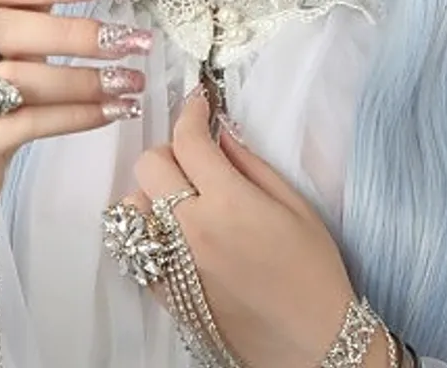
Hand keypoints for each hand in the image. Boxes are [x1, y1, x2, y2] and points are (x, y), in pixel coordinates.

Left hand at [122, 91, 380, 367]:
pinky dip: (146, 230)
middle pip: (149, 166)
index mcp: (228, 202)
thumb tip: (221, 132)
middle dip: (171, 150)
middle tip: (196, 157)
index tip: (198, 102)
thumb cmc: (314, 272)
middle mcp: (191, 230)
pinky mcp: (164, 292)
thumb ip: (251, 163)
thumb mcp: (295, 206)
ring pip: (132, 206)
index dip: (190, 111)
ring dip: (152, 193)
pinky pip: (133, 247)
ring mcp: (172, 263)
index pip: (188, 140)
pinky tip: (176, 232)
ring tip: (183, 199)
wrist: (312, 343)